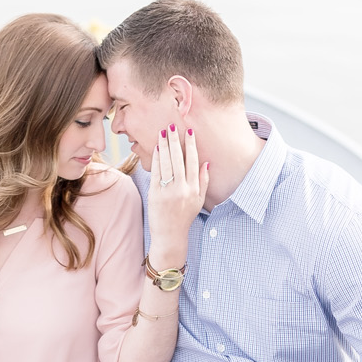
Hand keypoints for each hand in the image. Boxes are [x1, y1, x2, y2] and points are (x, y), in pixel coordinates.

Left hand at [147, 123, 208, 267]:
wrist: (170, 235)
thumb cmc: (185, 217)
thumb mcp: (199, 200)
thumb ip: (204, 181)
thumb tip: (206, 162)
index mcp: (194, 189)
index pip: (193, 161)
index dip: (191, 145)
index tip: (189, 132)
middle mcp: (182, 189)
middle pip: (178, 159)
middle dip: (175, 140)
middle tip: (172, 126)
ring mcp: (168, 191)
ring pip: (166, 163)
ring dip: (164, 145)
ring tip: (162, 132)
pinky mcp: (155, 194)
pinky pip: (156, 172)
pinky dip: (156, 158)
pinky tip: (157, 148)